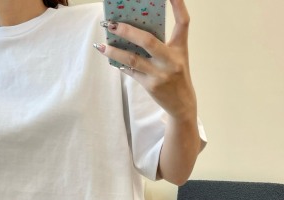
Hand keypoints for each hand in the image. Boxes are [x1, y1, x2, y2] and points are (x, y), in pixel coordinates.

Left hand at [96, 0, 196, 120]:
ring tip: (101, 46)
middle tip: (112, 24)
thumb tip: (134, 32)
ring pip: (132, 59)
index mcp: (180, 48)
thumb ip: (161, 44)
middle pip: (147, 41)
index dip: (179, 6)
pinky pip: (131, 72)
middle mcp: (171, 60)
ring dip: (114, 52)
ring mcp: (160, 74)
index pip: (183, 23)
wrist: (182, 104)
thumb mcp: (176, 57)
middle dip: (127, 31)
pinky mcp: (151, 86)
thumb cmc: (177, 75)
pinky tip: (111, 59)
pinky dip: (121, 65)